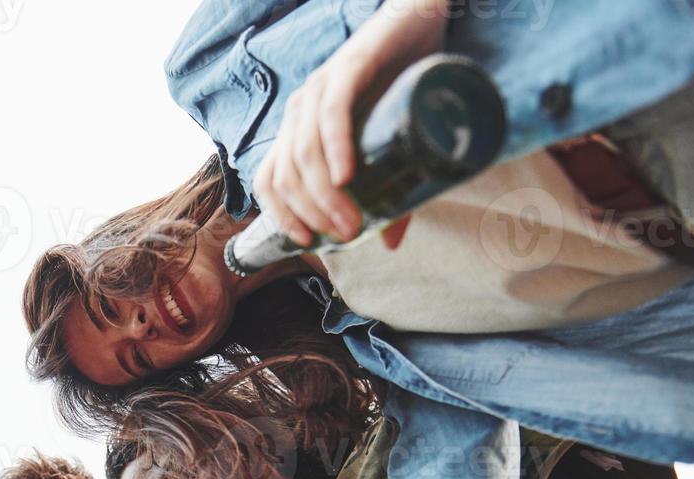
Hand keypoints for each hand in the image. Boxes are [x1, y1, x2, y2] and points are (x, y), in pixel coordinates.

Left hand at [253, 0, 450, 246]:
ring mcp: (320, 87)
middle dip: (312, 213)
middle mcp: (300, 110)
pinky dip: (336, 148)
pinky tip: (345, 176)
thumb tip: (389, 242)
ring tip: (353, 221)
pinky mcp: (348, 67)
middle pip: (286, 175)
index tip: (310, 241)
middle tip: (348, 234)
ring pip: (305, 151)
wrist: (424, 22)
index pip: (269, 180)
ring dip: (324, 194)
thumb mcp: (391, 149)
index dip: (281, 216)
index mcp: (299, 130)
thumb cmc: (402, 89)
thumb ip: (389, 192)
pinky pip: (332, 113)